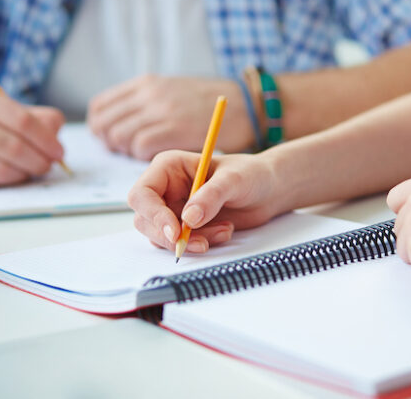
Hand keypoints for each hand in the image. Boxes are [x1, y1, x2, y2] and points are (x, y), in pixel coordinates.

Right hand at [0, 88, 64, 190]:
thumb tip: (56, 130)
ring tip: (34, 171)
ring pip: (0, 168)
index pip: (23, 121)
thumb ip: (34, 118)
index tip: (59, 151)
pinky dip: (6, 182)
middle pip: (13, 146)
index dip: (46, 140)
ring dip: (24, 173)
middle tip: (49, 165)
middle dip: (38, 160)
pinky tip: (14, 177)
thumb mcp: (2, 110)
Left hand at [88, 75, 254, 159]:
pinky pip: (139, 146)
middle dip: (108, 142)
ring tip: (142, 156)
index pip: (101, 105)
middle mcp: (149, 93)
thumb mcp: (172, 91)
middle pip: (104, 122)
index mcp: (146, 83)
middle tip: (123, 153)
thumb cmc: (211, 105)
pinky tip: (158, 158)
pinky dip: (143, 157)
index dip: (100, 126)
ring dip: (125, 152)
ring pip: (118, 135)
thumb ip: (147, 104)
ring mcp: (160, 109)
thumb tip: (120, 124)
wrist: (246, 106)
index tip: (108, 138)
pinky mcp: (174, 127)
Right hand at [127, 150, 279, 253]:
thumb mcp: (234, 180)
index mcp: (168, 167)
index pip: (142, 193)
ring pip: (161, 236)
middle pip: (145, 219)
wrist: (268, 190)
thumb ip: (211, 196)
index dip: (153, 214)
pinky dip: (201, 243)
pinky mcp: (184, 226)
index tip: (176, 232)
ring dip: (190, 241)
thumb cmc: (250, 174)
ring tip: (224, 231)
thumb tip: (188, 219)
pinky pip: (180, 243)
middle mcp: (165, 187)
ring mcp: (173, 208)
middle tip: (201, 243)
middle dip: (170, 236)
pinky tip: (225, 231)